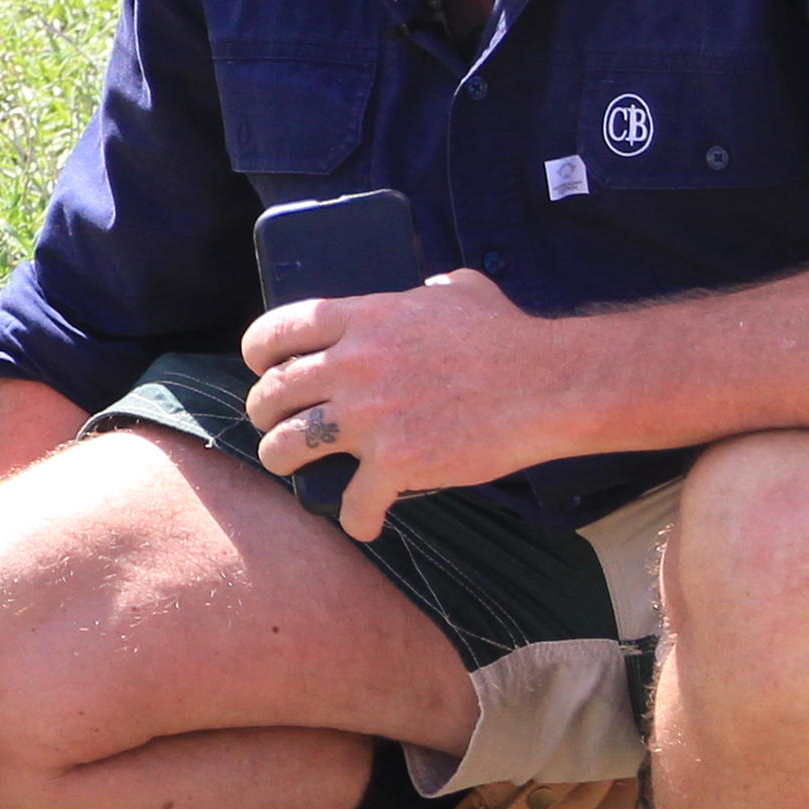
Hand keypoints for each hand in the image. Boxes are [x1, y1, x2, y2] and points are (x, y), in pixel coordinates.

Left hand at [239, 264, 567, 541]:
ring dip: (281, 461)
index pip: (276, 332)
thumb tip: (429, 287)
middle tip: (275, 424)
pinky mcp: (396, 462)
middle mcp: (354, 365)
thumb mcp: (460, 291)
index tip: (260, 369)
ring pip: (286, 447)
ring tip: (292, 469)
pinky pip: (351, 502)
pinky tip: (364, 522)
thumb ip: (430, 289)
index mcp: (361, 319)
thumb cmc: (509, 337)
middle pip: (271, 395)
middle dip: (263, 413)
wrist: (550, 385)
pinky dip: (356, 518)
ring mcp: (370, 416)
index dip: (258, 354)